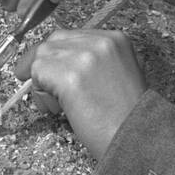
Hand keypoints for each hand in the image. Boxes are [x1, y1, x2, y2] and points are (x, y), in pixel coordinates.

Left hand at [13, 29, 146, 158]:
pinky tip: (57, 108)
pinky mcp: (69, 75)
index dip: (56, 54)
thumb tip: (59, 65)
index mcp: (115, 39)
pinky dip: (40, 92)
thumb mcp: (119, 74)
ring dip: (41, 82)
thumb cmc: (127, 117)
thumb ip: (93, 62)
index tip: (47, 68)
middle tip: (41, 87)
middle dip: (43, 64)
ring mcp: (84, 56)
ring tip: (58, 106)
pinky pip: (37, 73)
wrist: (137, 138)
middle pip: (53, 43)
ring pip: (41, 57)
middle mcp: (100, 42)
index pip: (71, 36)